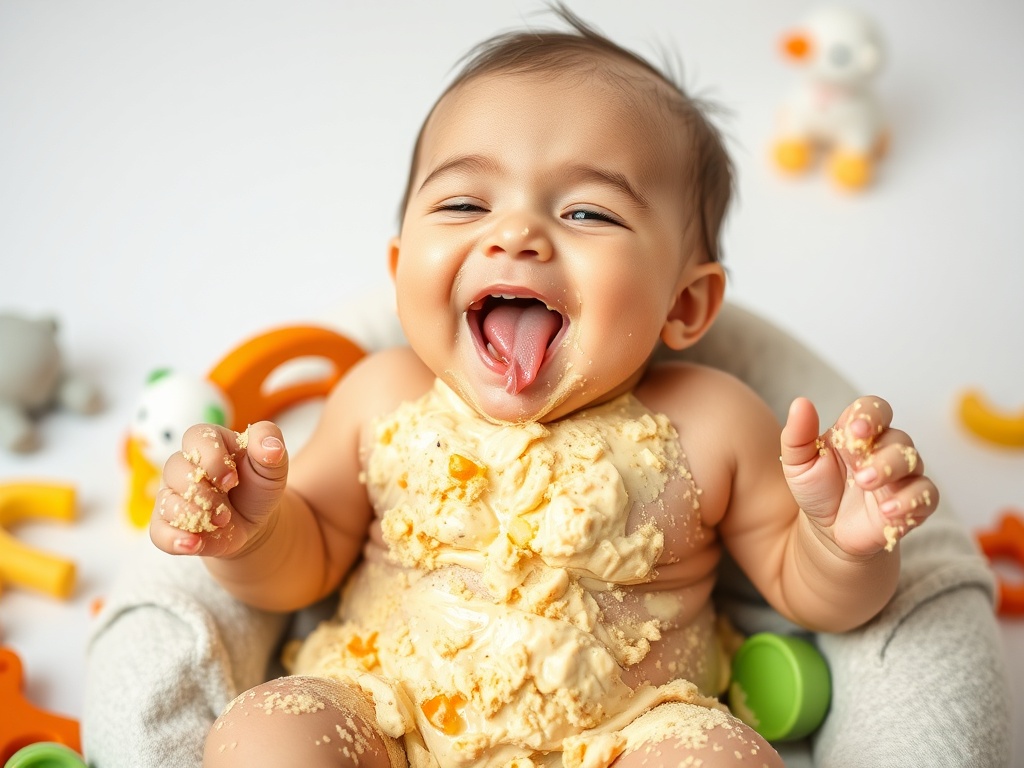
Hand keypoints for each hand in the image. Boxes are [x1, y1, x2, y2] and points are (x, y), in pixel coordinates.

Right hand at [150, 421, 287, 557]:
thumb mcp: (272, 464)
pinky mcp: (168, 524)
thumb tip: (270, 447)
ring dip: (194, 515)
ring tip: (222, 521)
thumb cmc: (258, 485)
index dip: (213, 459)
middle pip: (175, 468)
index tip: (233, 479)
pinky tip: (195, 544)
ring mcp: (172, 495)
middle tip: (228, 504)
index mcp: (209, 442)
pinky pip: (158, 532)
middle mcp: (184, 465)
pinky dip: (175, 539)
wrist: (254, 522)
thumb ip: (270, 445)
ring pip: (166, 501)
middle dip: (204, 491)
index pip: (196, 437)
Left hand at [781, 396, 937, 555]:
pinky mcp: (914, 502)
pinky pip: (926, 495)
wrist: (828, 530)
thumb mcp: (798, 463)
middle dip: (879, 451)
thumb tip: (801, 402)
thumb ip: (798, 434)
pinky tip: (888, 510)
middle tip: (858, 470)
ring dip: (891, 471)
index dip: (870, 415)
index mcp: (858, 432)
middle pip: (897, 436)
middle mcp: (884, 448)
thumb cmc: (817, 489)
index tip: (856, 429)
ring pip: (913, 461)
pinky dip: (910, 501)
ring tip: (866, 485)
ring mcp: (902, 474)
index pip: (874, 409)